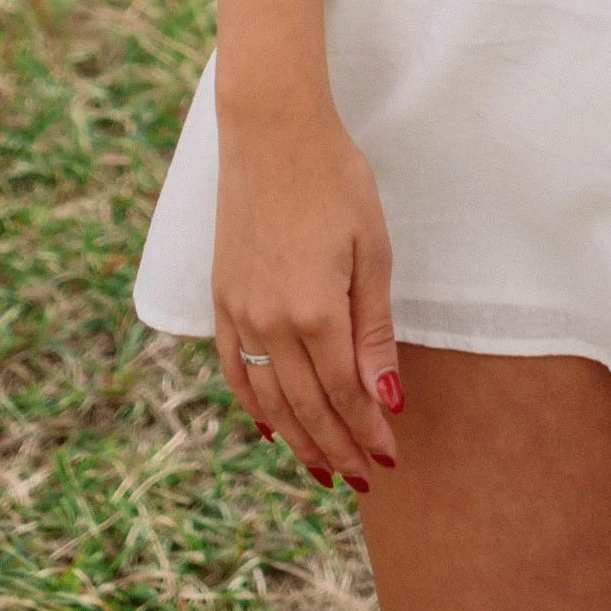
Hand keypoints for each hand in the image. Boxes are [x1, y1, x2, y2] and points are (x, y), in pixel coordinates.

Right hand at [211, 102, 401, 489]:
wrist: (272, 132)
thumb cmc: (336, 181)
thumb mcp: (372, 251)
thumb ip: (374, 332)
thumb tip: (385, 399)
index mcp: (315, 312)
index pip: (344, 396)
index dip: (366, 432)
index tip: (388, 458)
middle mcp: (271, 323)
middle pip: (306, 406)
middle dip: (338, 447)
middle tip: (362, 478)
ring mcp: (240, 312)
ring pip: (268, 399)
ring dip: (298, 439)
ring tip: (322, 468)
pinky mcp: (222, 297)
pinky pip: (235, 368)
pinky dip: (252, 405)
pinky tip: (269, 428)